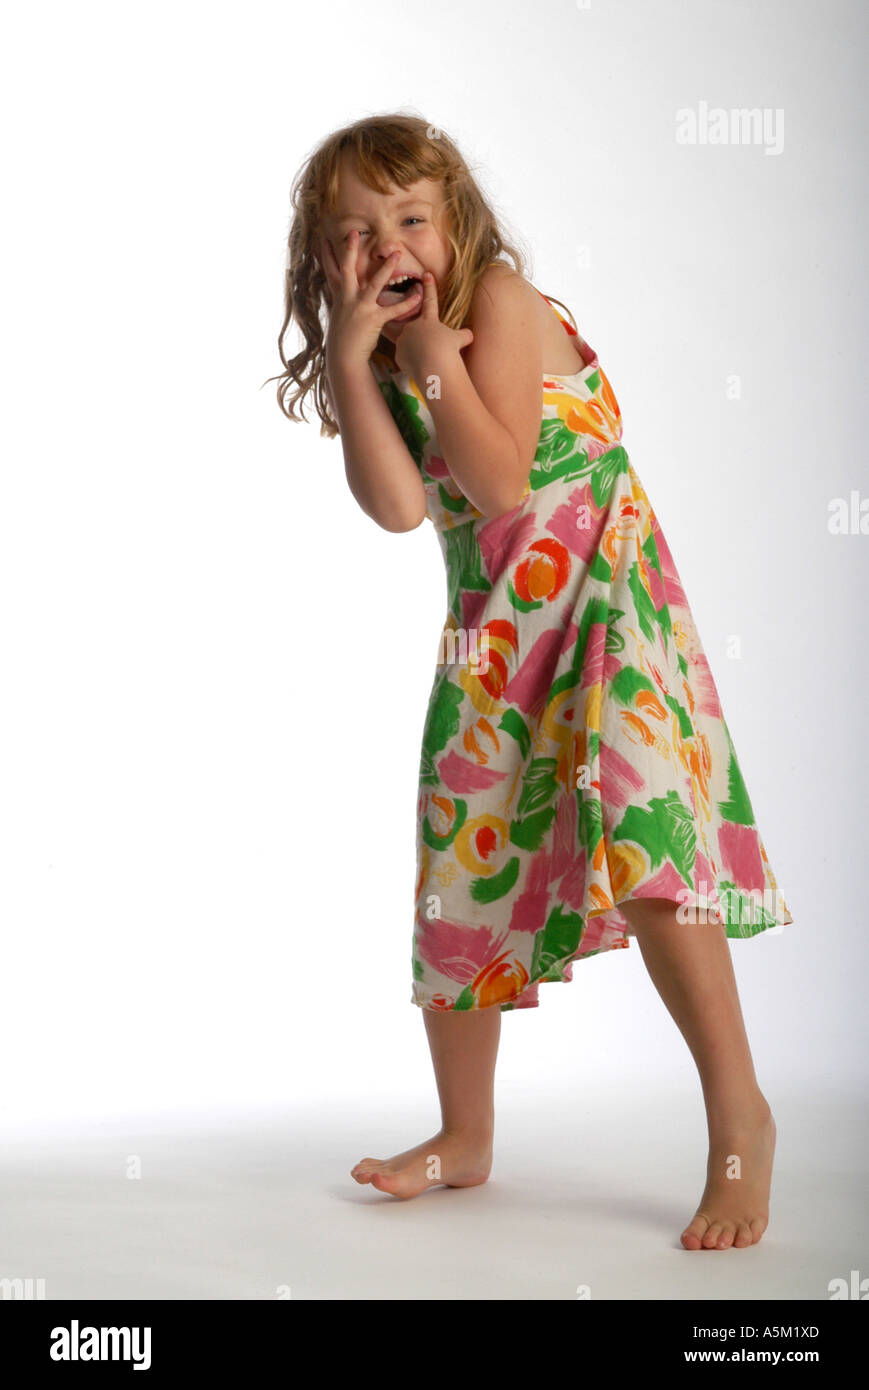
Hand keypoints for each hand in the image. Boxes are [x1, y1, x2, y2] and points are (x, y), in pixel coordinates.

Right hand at [317, 232, 422, 370]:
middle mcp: (347, 299)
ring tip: (397, 254)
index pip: (330, 271)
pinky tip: (418, 296)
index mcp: (339, 297)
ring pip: (374, 283)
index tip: (323, 238)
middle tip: (354, 232)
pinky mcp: (373, 320)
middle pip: (348, 269)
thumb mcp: (339, 317)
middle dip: (350, 250)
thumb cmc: (342, 339)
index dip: (326, 254)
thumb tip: (345, 295)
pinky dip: (407, 303)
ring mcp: (360, 308)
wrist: (344, 358)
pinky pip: (393, 310)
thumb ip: (344, 302)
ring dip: (386, 268)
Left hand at [393, 271, 473, 381]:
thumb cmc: (449, 351)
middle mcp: (413, 326)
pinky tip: (421, 368)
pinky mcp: (398, 354)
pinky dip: (413, 363)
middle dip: (426, 341)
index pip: (430, 300)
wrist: (433, 366)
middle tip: (435, 351)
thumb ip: (463, 335)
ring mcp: (404, 339)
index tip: (426, 274)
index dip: (429, 287)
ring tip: (429, 362)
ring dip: (420, 352)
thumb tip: (470, 334)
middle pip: (419, 331)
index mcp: (428, 319)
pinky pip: (406, 359)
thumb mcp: (461, 340)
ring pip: (412, 345)